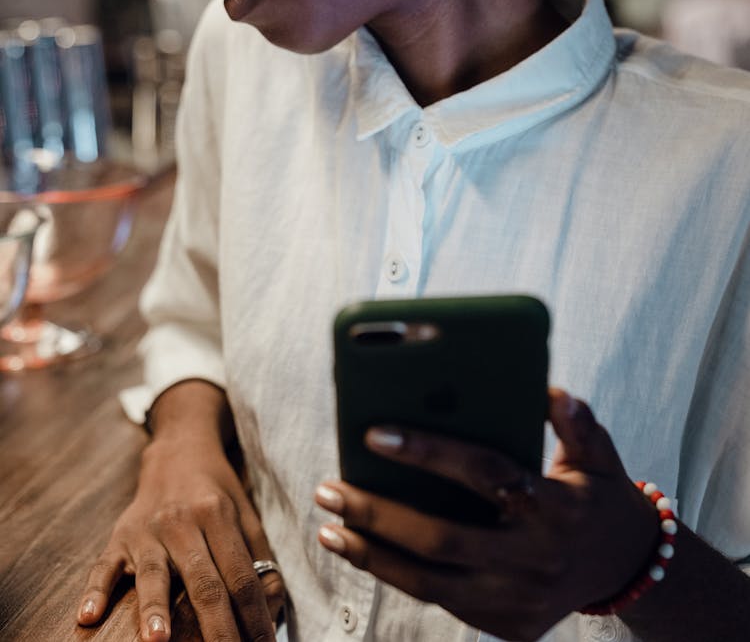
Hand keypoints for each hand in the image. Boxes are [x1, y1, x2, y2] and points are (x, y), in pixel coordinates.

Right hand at [78, 435, 282, 640]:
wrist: (178, 451)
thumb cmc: (217, 492)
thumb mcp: (245, 514)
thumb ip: (260, 558)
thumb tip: (273, 609)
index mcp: (218, 516)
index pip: (240, 576)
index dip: (254, 616)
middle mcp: (183, 522)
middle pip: (203, 583)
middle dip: (217, 629)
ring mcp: (148, 530)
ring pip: (153, 573)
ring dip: (155, 609)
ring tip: (157, 641)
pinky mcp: (119, 536)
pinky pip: (104, 565)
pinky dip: (95, 591)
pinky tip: (88, 617)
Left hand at [315, 389, 659, 641]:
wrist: (627, 566)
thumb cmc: (596, 492)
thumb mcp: (599, 451)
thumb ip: (575, 421)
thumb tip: (549, 391)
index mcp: (554, 507)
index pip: (483, 474)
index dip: (429, 453)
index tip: (375, 434)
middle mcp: (534, 559)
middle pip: (441, 537)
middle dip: (377, 513)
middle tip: (329, 488)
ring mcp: (519, 600)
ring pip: (430, 582)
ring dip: (372, 553)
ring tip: (329, 524)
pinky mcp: (508, 626)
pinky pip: (440, 600)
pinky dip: (396, 575)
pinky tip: (361, 549)